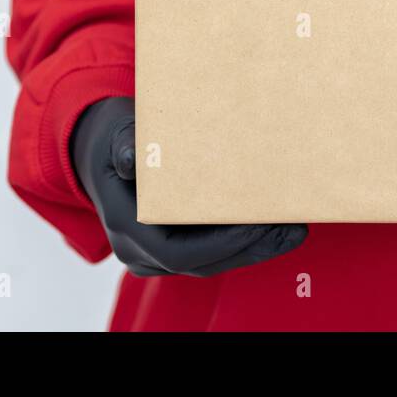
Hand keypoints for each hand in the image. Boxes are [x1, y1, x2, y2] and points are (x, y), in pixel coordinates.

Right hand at [71, 96, 306, 276]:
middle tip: (291, 226)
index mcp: (124, 226)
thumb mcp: (117, 133)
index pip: (176, 253)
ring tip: (294, 228)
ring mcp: (156, 255)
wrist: (101, 152)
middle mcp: (139, 250)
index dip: (221, 243)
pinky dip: (246, 243)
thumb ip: (127, 144)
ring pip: (213, 262)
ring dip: (256, 248)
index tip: (257, 223)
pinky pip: (213, 253)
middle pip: (203, 263)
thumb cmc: (114, 138)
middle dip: (250, 247)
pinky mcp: (176, 247)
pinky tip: (278, 226)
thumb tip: (134, 158)